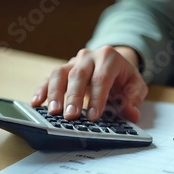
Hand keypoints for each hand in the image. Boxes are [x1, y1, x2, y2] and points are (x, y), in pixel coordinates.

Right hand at [32, 46, 148, 121]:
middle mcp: (88, 57)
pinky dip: (42, 90)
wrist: (114, 63)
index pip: (102, 78)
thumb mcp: (136, 85)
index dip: (97, 98)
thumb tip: (131, 113)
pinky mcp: (62, 70)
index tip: (93, 116)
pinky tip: (37, 103)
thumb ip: (134, 99)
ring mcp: (73, 62)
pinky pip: (49, 78)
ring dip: (55, 93)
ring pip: (59, 74)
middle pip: (78, 75)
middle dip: (73, 97)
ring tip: (53, 111)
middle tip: (71, 116)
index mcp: (108, 57)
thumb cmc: (123, 77)